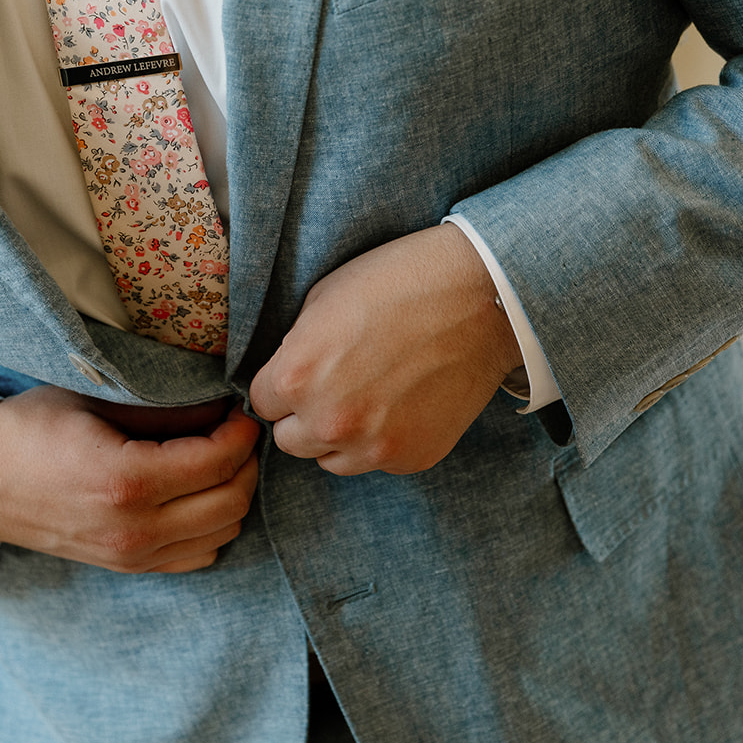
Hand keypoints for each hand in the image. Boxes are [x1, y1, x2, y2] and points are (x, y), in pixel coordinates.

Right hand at [0, 386, 260, 573]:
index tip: (240, 409)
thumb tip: (221, 406)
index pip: (217, 462)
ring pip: (223, 532)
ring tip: (220, 458)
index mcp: (125, 482)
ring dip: (234, 494)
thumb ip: (163, 407)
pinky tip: (199, 493)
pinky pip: (199, 555)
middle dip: (246, 462)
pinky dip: (213, 525)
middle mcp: (133, 530)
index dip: (241, 432)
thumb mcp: (94, 400)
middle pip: (231, 502)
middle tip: (237, 431)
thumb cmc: (29, 430)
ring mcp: (131, 556)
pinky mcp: (127, 567)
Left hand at [249, 223, 523, 475]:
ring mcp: (374, 447)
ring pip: (331, 459)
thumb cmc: (400, 282)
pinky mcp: (414, 458)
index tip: (303, 370)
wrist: (481, 297)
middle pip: (290, 440)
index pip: (261, 403)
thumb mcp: (324, 298)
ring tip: (370, 394)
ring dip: (340, 435)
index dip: (282, 383)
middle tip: (336, 383)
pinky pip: (378, 461)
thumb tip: (286, 373)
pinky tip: (404, 402)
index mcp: (297, 378)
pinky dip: (383, 439)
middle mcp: (330, 422)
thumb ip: (296, 347)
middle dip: (304, 414)